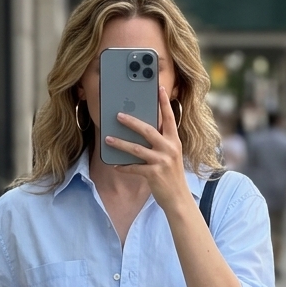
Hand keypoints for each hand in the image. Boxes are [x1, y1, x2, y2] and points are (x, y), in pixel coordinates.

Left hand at [103, 85, 189, 211]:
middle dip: (131, 122)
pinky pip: (134, 168)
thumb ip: (161, 142)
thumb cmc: (172, 175)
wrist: (178, 198)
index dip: (164, 102)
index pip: (169, 118)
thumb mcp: (171, 155)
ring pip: (136, 149)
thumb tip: (142, 130)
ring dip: (120, 143)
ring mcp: (162, 161)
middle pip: (148, 130)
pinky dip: (123, 166)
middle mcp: (169, 149)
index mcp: (174, 141)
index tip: (158, 88)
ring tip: (108, 138)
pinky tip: (115, 165)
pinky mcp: (154, 174)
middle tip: (118, 115)